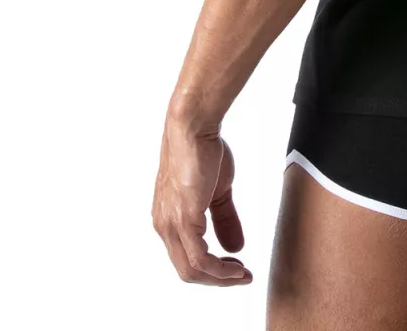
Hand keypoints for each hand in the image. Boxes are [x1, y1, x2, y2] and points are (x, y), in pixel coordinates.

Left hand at [152, 118, 252, 285]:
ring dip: (220, 278)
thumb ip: (224, 219)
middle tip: (241, 277)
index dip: (211, 270)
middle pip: (187, 271)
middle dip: (217, 280)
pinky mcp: (183, 218)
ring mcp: (171, 224)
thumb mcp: (217, 191)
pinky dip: (218, 268)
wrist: (193, 126)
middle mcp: (164, 226)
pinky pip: (199, 257)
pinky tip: (235, 265)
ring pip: (191, 270)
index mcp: (168, 220)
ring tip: (242, 274)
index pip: (186, 259)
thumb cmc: (202, 150)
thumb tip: (235, 247)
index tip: (235, 269)